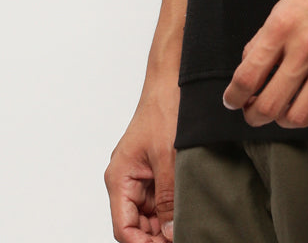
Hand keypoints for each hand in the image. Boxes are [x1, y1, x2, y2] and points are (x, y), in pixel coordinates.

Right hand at [105, 78, 179, 240]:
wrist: (172, 81)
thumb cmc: (164, 109)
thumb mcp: (168, 157)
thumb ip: (167, 197)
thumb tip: (170, 232)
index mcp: (119, 178)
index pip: (124, 229)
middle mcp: (125, 179)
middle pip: (136, 225)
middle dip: (157, 236)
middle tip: (184, 237)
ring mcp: (139, 175)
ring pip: (149, 214)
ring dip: (165, 223)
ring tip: (188, 226)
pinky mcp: (153, 169)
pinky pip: (158, 198)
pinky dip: (170, 208)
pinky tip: (186, 211)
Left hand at [222, 0, 307, 129]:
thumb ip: (268, 34)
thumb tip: (251, 64)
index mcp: (283, 25)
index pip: (247, 76)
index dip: (233, 97)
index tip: (232, 100)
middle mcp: (306, 48)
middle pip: (269, 105)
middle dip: (253, 115)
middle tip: (252, 112)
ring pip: (298, 116)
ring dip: (283, 121)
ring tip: (282, 111)